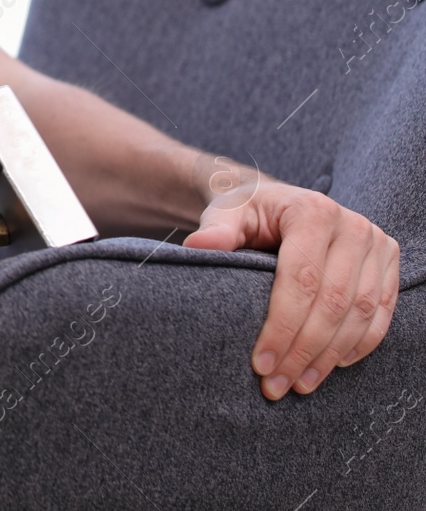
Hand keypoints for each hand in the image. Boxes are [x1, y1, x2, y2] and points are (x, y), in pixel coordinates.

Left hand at [183, 181, 398, 400]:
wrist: (280, 201)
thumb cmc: (250, 211)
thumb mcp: (228, 212)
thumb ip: (216, 229)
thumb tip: (197, 246)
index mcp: (313, 211)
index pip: (302, 279)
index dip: (282, 326)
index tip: (261, 363)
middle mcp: (352, 226)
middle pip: (333, 302)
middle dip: (303, 351)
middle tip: (276, 385)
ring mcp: (376, 245)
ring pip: (360, 313)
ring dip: (330, 356)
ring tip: (300, 384)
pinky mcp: (388, 264)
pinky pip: (383, 313)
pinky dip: (360, 344)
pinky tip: (333, 366)